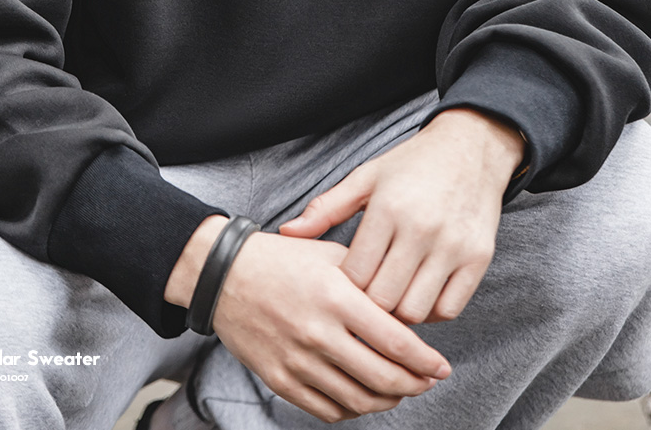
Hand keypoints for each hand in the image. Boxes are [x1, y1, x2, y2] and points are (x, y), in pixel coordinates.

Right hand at [165, 217, 450, 422]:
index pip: (395, 342)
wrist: (224, 275)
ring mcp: (296, 360)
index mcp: (335, 296)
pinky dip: (351, 410)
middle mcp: (317, 332)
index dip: (425, 361)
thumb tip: (406, 315)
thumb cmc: (283, 259)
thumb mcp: (330, 255)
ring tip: (399, 391)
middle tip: (427, 382)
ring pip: (357, 400)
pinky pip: (326, 410)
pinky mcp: (279, 379)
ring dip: (387, 401)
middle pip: (382, 378)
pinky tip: (362, 397)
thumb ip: (369, 281)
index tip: (441, 367)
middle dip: (414, 385)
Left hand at [280, 108, 524, 325]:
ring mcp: (453, 245)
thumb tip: (286, 232)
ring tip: (390, 298)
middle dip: (368, 306)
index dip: (344, 288)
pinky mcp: (479, 258)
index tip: (341, 287)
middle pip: (383, 298)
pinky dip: (431, 311)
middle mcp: (421, 228)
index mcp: (388, 208)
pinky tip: (419, 294)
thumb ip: (326, 208)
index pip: (355, 274)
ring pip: (415, 310)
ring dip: (399, 314)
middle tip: (363, 301)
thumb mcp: (365, 177)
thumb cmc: (411, 165)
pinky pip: (450, 309)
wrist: (471, 148)